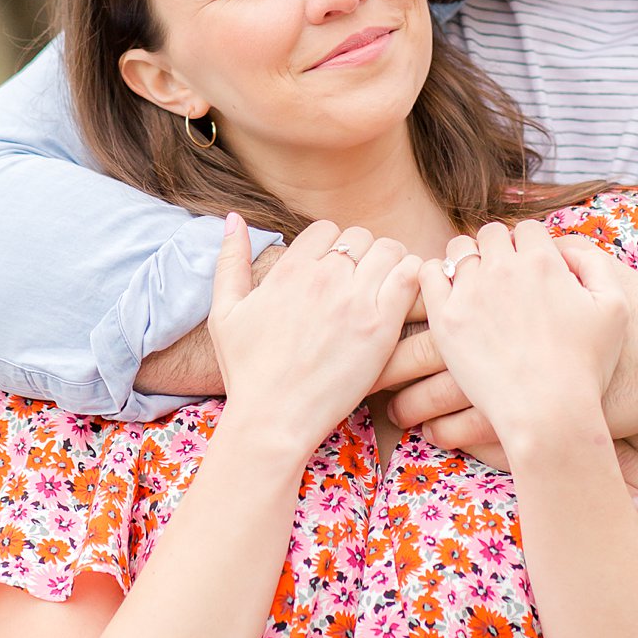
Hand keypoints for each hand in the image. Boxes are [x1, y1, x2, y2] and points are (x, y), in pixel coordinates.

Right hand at [210, 215, 420, 456]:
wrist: (273, 420)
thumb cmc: (248, 372)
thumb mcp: (225, 313)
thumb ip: (230, 261)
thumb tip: (234, 218)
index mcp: (290, 270)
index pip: (327, 229)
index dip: (332, 247)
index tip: (333, 273)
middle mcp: (324, 278)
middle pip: (360, 237)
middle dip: (362, 255)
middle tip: (360, 285)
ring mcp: (355, 301)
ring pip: (389, 250)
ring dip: (389, 264)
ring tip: (382, 290)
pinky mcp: (381, 327)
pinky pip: (410, 276)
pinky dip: (412, 279)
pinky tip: (402, 301)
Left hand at [417, 220, 627, 453]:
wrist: (551, 412)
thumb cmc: (588, 366)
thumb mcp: (615, 308)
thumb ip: (595, 264)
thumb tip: (564, 249)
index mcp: (543, 261)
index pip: (528, 228)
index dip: (529, 244)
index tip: (528, 265)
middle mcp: (504, 268)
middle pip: (491, 233)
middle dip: (497, 247)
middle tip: (502, 273)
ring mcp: (471, 292)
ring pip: (458, 250)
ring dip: (467, 259)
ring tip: (474, 282)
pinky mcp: (446, 320)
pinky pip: (428, 277)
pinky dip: (435, 277)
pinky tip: (447, 294)